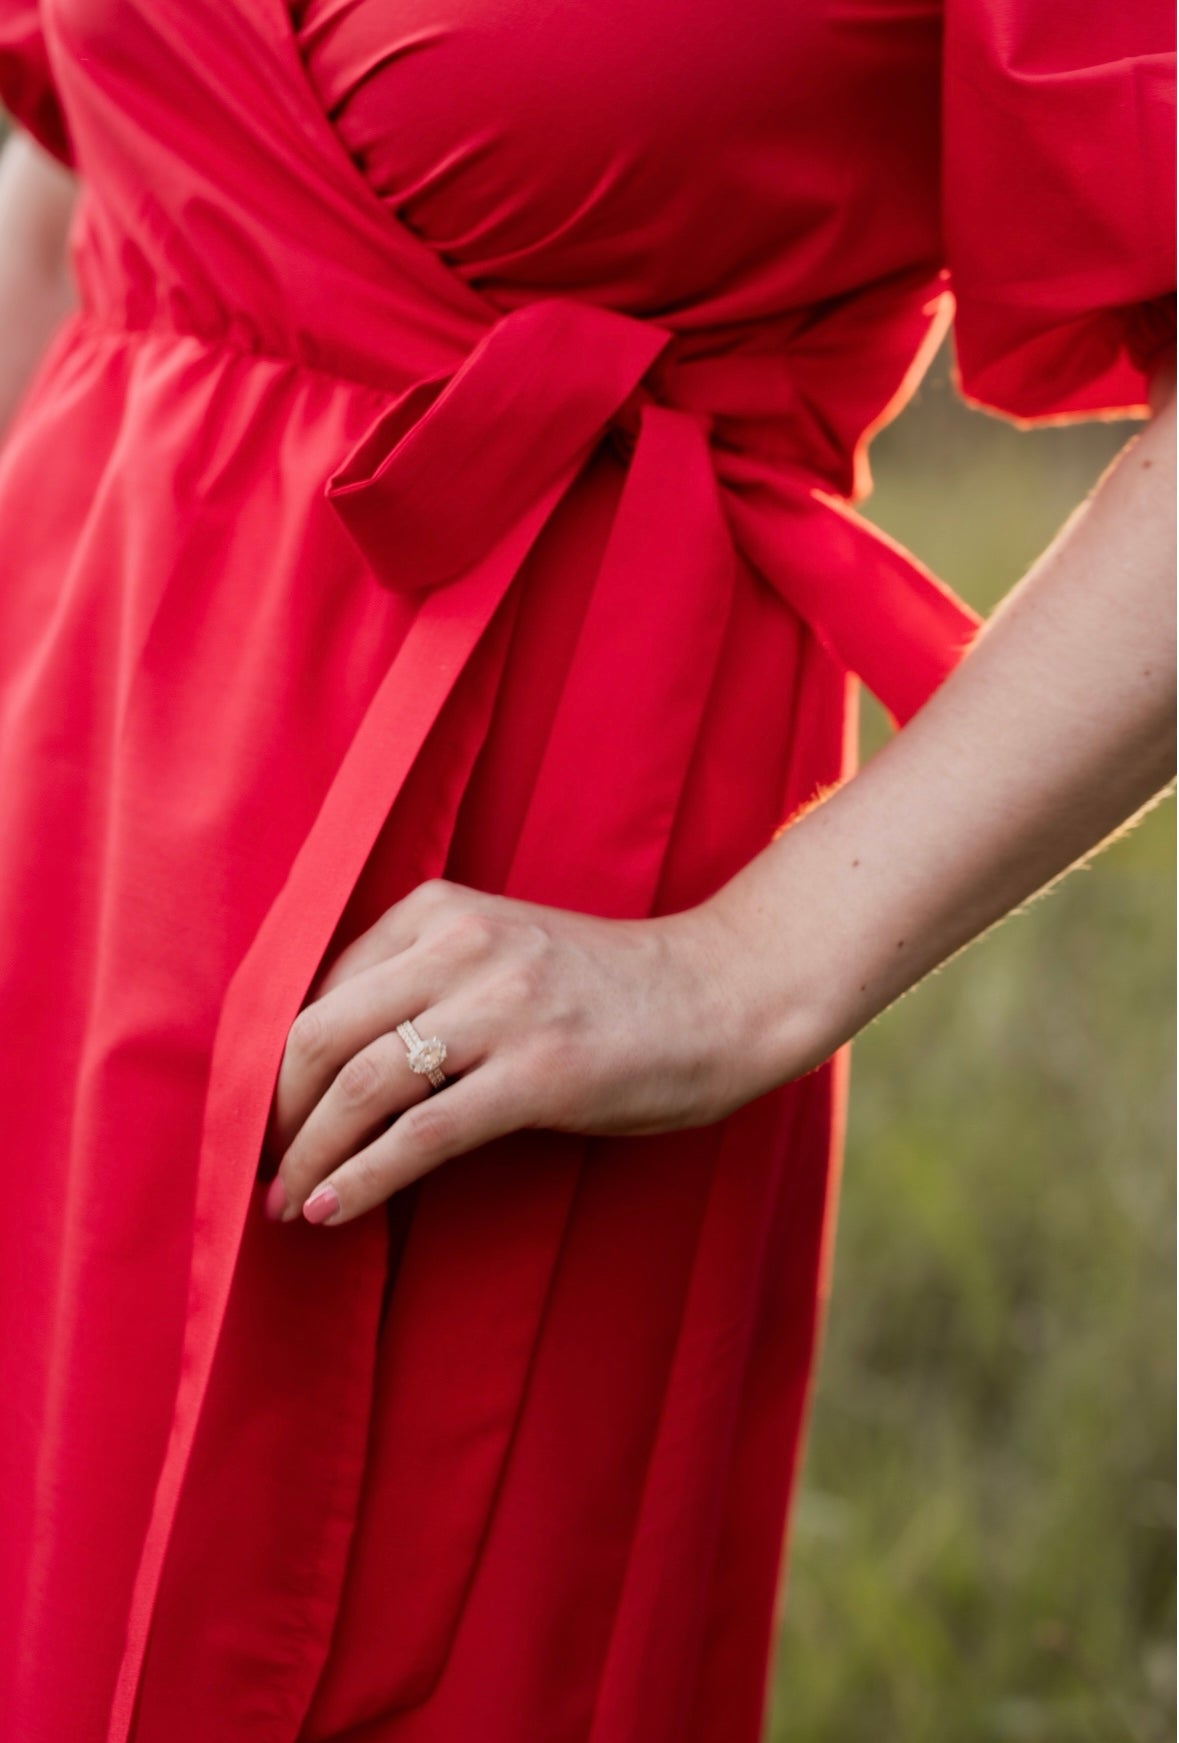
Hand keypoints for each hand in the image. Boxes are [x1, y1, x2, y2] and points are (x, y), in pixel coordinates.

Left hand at [265, 878, 787, 1227]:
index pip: (320, 989)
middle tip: (261, 1165)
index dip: (276, 1063)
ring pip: (361, 1085)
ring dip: (307, 1154)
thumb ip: (420, 982)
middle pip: (321, 1033)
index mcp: (442, 909)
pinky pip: (421, 1134)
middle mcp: (464, 946)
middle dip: (275, 1111)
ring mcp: (504, 1007)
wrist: (722, 994)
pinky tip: (330, 1209)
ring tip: (284, 1200)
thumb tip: (323, 1067)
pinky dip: (361, 1177)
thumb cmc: (607, 987)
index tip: (264, 1116)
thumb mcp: (501, 954)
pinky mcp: (540, 1073)